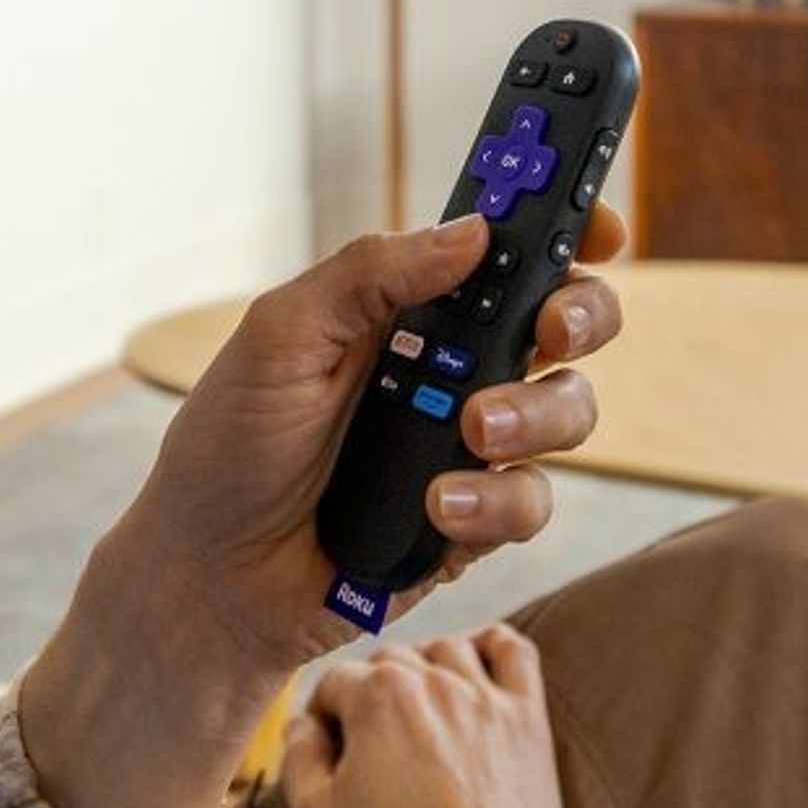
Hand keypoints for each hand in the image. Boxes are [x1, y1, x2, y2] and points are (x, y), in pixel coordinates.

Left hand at [134, 204, 627, 673]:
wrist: (210, 579)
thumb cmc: (231, 448)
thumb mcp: (281, 336)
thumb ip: (371, 274)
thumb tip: (472, 233)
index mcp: (417, 310)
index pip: (512, 253)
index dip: (569, 229)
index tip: (596, 227)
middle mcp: (460, 369)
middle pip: (573, 321)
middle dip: (584, 314)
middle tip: (551, 330)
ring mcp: (475, 446)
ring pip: (570, 409)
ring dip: (535, 414)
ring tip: (470, 428)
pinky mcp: (478, 521)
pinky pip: (531, 503)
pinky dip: (493, 501)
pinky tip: (438, 505)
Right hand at [282, 626, 563, 807]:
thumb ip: (301, 759)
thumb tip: (302, 724)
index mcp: (378, 699)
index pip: (336, 681)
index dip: (325, 715)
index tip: (330, 747)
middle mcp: (434, 682)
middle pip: (390, 660)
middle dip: (372, 692)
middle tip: (371, 740)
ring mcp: (486, 697)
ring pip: (448, 648)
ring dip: (427, 667)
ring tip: (419, 708)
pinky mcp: (528, 719)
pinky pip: (516, 652)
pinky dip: (495, 647)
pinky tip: (480, 665)